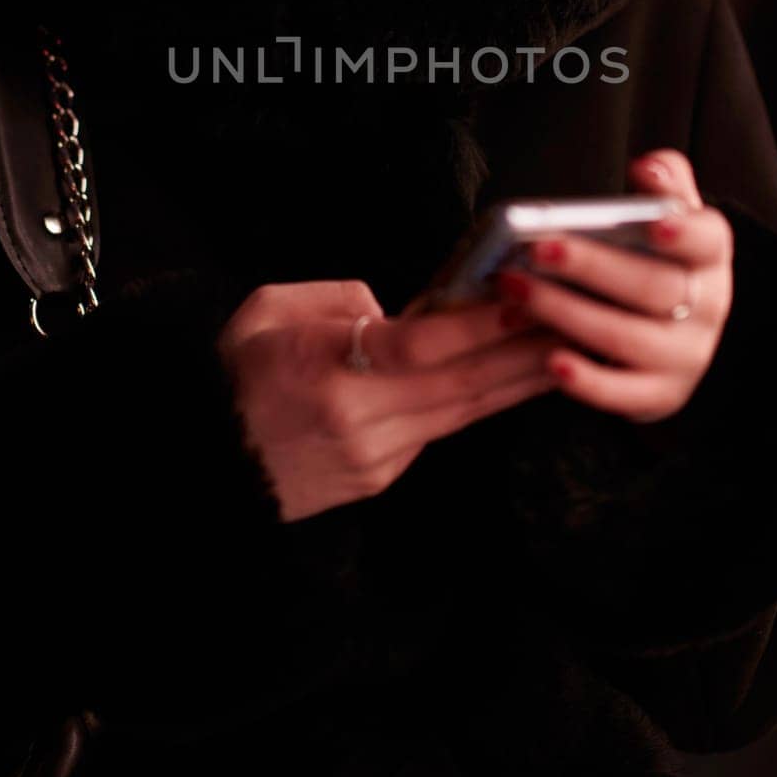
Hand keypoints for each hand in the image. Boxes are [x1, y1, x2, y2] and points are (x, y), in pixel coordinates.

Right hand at [215, 278, 564, 522]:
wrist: (199, 466)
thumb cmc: (227, 378)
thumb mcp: (263, 311)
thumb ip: (334, 298)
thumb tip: (392, 308)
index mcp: (323, 371)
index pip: (419, 348)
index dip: (476, 325)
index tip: (523, 300)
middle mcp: (358, 421)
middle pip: (460, 385)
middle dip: (523, 354)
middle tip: (577, 321)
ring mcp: (373, 458)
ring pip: (462, 413)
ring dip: (517, 381)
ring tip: (569, 349)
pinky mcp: (380, 478)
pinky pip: (439, 430)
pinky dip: (479, 402)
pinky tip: (512, 379)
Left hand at [495, 149, 733, 423]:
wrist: (672, 329)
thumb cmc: (655, 260)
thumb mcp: (668, 216)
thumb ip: (664, 182)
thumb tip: (651, 166)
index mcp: (708, 255)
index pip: (707, 240)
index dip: (684, 232)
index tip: (656, 224)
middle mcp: (708, 307)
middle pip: (654, 288)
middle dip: (592, 267)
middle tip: (537, 249)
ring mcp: (686, 356)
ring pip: (628, 338)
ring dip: (567, 315)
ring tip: (516, 291)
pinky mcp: (661, 394)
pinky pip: (625, 394)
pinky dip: (588, 380)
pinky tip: (552, 360)